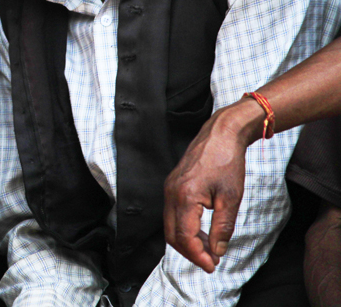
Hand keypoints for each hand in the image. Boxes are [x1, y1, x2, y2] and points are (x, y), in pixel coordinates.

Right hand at [163, 109, 249, 272]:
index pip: (184, 237)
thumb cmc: (226, 161)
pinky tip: (202, 232)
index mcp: (185, 196)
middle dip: (190, 252)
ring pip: (170, 226)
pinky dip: (185, 228)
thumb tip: (217, 250)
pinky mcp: (172, 185)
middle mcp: (171, 193)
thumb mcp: (231, 198)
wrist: (220, 134)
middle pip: (172, 235)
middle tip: (210, 262)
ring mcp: (169, 189)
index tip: (212, 266)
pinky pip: (173, 214)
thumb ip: (223, 227)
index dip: (197, 255)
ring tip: (209, 249)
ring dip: (187, 241)